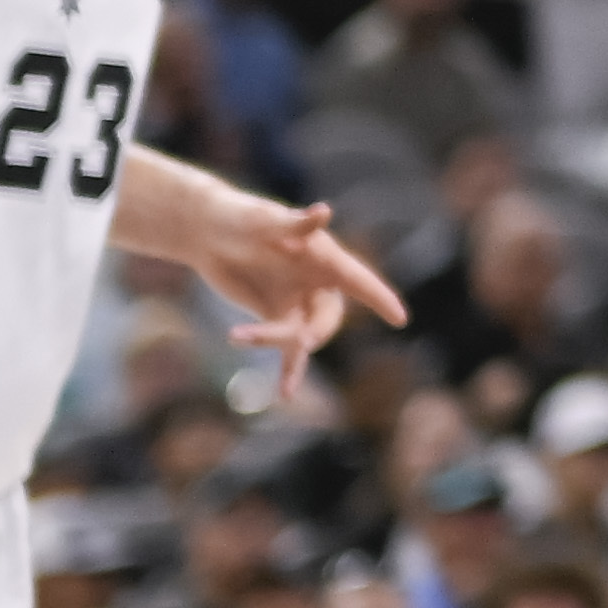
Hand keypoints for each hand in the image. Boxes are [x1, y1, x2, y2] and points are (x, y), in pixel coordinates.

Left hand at [177, 187, 404, 398]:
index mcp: (323, 257)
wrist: (207, 232)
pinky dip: (288, 370)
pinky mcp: (274, 316)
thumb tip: (324, 213)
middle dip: (313, 331)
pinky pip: (286, 348)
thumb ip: (294, 223)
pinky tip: (286, 394)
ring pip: (303, 336)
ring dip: (281, 346)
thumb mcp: (263, 219)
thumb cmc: (240, 216)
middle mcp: (316, 282)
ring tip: (240, 335)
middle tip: (295, 340)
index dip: (379, 299)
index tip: (399, 319)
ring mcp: (296, 301)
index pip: (358, 279)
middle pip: (329, 317)